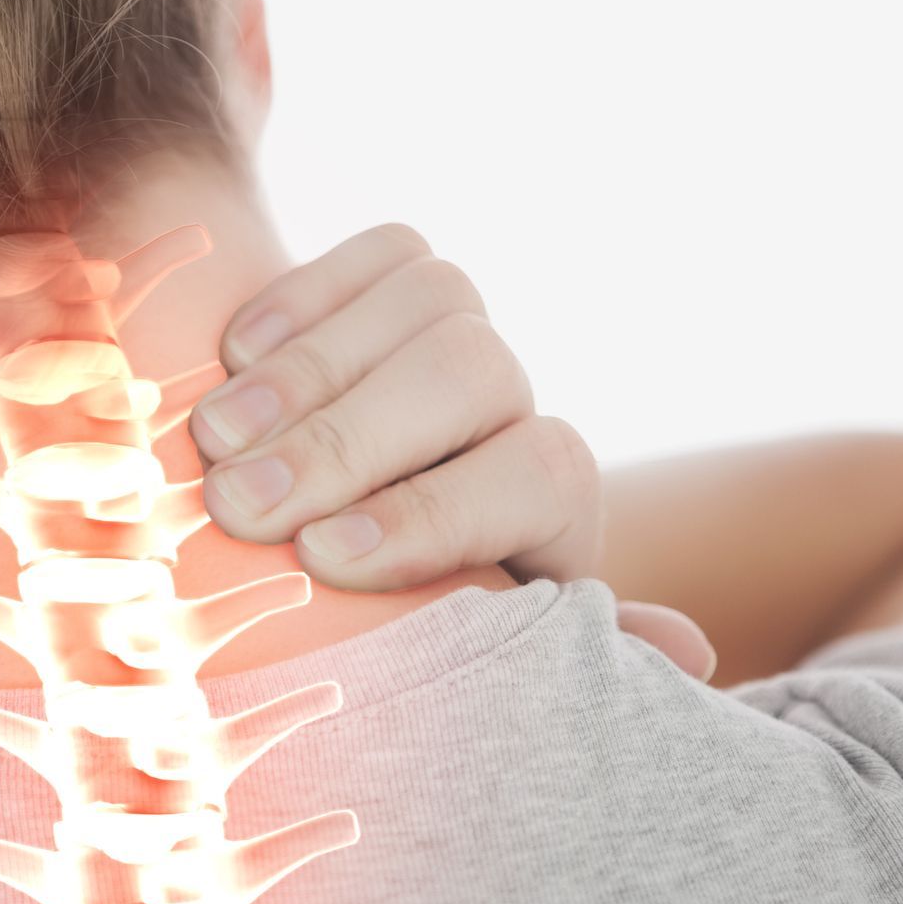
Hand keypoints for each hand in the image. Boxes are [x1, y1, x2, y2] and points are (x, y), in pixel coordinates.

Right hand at [192, 223, 715, 681]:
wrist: (321, 540)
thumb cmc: (393, 626)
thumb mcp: (466, 652)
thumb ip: (558, 650)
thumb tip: (688, 653)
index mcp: (551, 506)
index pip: (537, 474)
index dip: (430, 515)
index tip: (320, 561)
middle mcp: (514, 409)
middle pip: (471, 373)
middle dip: (345, 441)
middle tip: (236, 503)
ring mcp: (458, 337)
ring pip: (434, 299)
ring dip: (312, 366)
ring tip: (214, 436)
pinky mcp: (397, 286)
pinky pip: (386, 250)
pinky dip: (304, 293)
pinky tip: (234, 356)